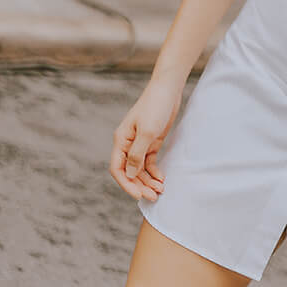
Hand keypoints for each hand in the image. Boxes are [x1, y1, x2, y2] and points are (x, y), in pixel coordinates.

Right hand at [110, 75, 183, 201]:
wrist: (168, 89)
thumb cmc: (155, 106)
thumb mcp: (147, 131)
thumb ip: (137, 154)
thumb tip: (130, 174)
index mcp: (121, 141)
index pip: (118, 168)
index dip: (126, 184)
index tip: (138, 195)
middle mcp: (128, 144)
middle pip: (130, 171)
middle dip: (140, 185)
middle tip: (154, 197)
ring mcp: (140, 142)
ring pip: (140, 168)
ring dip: (148, 180)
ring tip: (160, 191)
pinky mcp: (152, 140)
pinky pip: (150, 161)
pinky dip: (154, 171)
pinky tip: (162, 178)